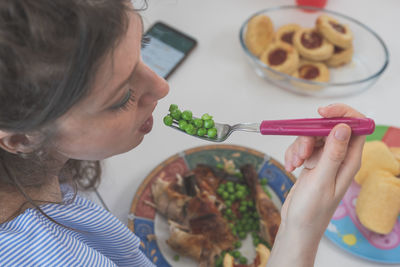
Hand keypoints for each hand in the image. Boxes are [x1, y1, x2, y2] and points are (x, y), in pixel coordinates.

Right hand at [267, 104, 365, 266]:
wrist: (297, 225)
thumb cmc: (312, 210)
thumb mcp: (322, 180)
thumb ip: (333, 153)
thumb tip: (344, 127)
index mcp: (349, 161)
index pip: (356, 127)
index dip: (342, 115)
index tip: (322, 113)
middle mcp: (339, 157)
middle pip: (328, 129)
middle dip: (310, 135)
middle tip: (302, 152)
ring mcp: (325, 160)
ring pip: (312, 137)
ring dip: (299, 146)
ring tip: (295, 163)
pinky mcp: (312, 163)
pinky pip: (302, 147)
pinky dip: (294, 153)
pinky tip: (291, 166)